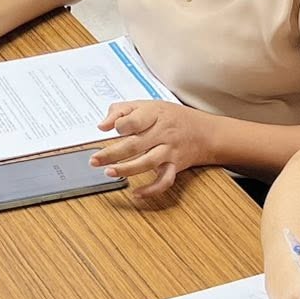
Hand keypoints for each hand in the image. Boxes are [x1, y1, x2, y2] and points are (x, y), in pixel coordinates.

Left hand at [88, 100, 215, 198]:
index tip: (106, 129)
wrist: (205, 132)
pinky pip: (165, 181)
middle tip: (94, 160)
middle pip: (135, 144)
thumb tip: (102, 125)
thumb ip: (122, 110)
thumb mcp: (148, 105)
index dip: (119, 125)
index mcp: (154, 114)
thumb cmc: (171, 117)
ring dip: (127, 169)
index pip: (134, 120)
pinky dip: (151, 190)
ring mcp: (169, 151)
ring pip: (147, 163)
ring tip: (109, 172)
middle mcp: (163, 133)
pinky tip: (136, 193)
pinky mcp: (175, 166)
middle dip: (112, 153)